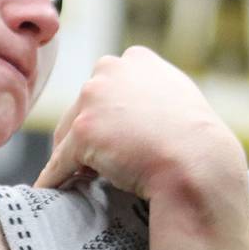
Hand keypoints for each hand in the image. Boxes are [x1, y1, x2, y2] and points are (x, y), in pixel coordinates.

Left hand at [37, 46, 245, 201]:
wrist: (199, 164)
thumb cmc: (197, 141)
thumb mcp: (178, 99)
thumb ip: (150, 94)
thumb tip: (129, 112)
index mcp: (136, 59)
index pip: (107, 87)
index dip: (108, 116)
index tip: (115, 137)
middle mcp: (111, 70)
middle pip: (82, 107)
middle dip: (88, 134)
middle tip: (97, 164)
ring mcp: (94, 99)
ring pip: (67, 134)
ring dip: (70, 156)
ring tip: (78, 179)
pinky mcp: (82, 131)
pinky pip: (59, 162)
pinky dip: (54, 178)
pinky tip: (50, 190)